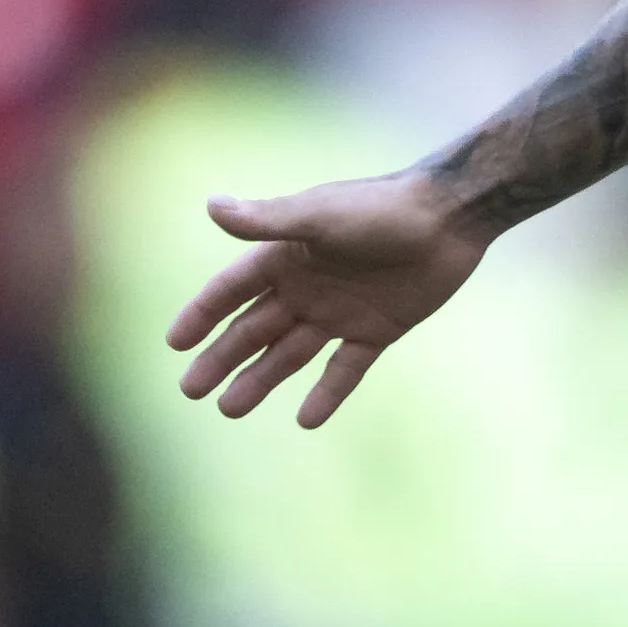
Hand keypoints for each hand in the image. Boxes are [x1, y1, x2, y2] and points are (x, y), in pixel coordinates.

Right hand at [164, 174, 487, 427]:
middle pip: (254, 328)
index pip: (232, 289)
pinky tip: (304, 419)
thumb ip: (269, 220)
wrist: (453, 217)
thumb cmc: (384, 208)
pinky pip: (345, 368)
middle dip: (222, 358)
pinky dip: (326, 393)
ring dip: (261, 379)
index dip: (202, 313)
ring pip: (291, 353)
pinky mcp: (378, 330)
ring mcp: (342, 311)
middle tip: (191, 391)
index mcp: (288, 255)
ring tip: (229, 409)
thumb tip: (211, 206)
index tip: (173, 343)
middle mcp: (309, 286)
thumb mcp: (321, 214)